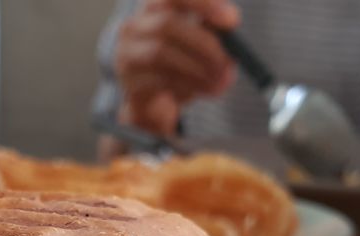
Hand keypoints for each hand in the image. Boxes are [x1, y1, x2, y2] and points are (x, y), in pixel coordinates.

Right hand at [115, 0, 240, 136]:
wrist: (154, 103)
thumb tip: (232, 42)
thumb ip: (212, 35)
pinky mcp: (129, 82)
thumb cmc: (180, 65)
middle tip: (227, 62)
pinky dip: (187, 86)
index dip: (203, 3)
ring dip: (196, 69)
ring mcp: (126, 54)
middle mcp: (134, 26)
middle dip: (203, 43)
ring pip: (161, 54)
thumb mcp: (198, 45)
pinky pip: (159, 80)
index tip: (233, 20)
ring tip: (220, 83)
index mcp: (154, 7)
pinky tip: (203, 90)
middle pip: (167, 24)